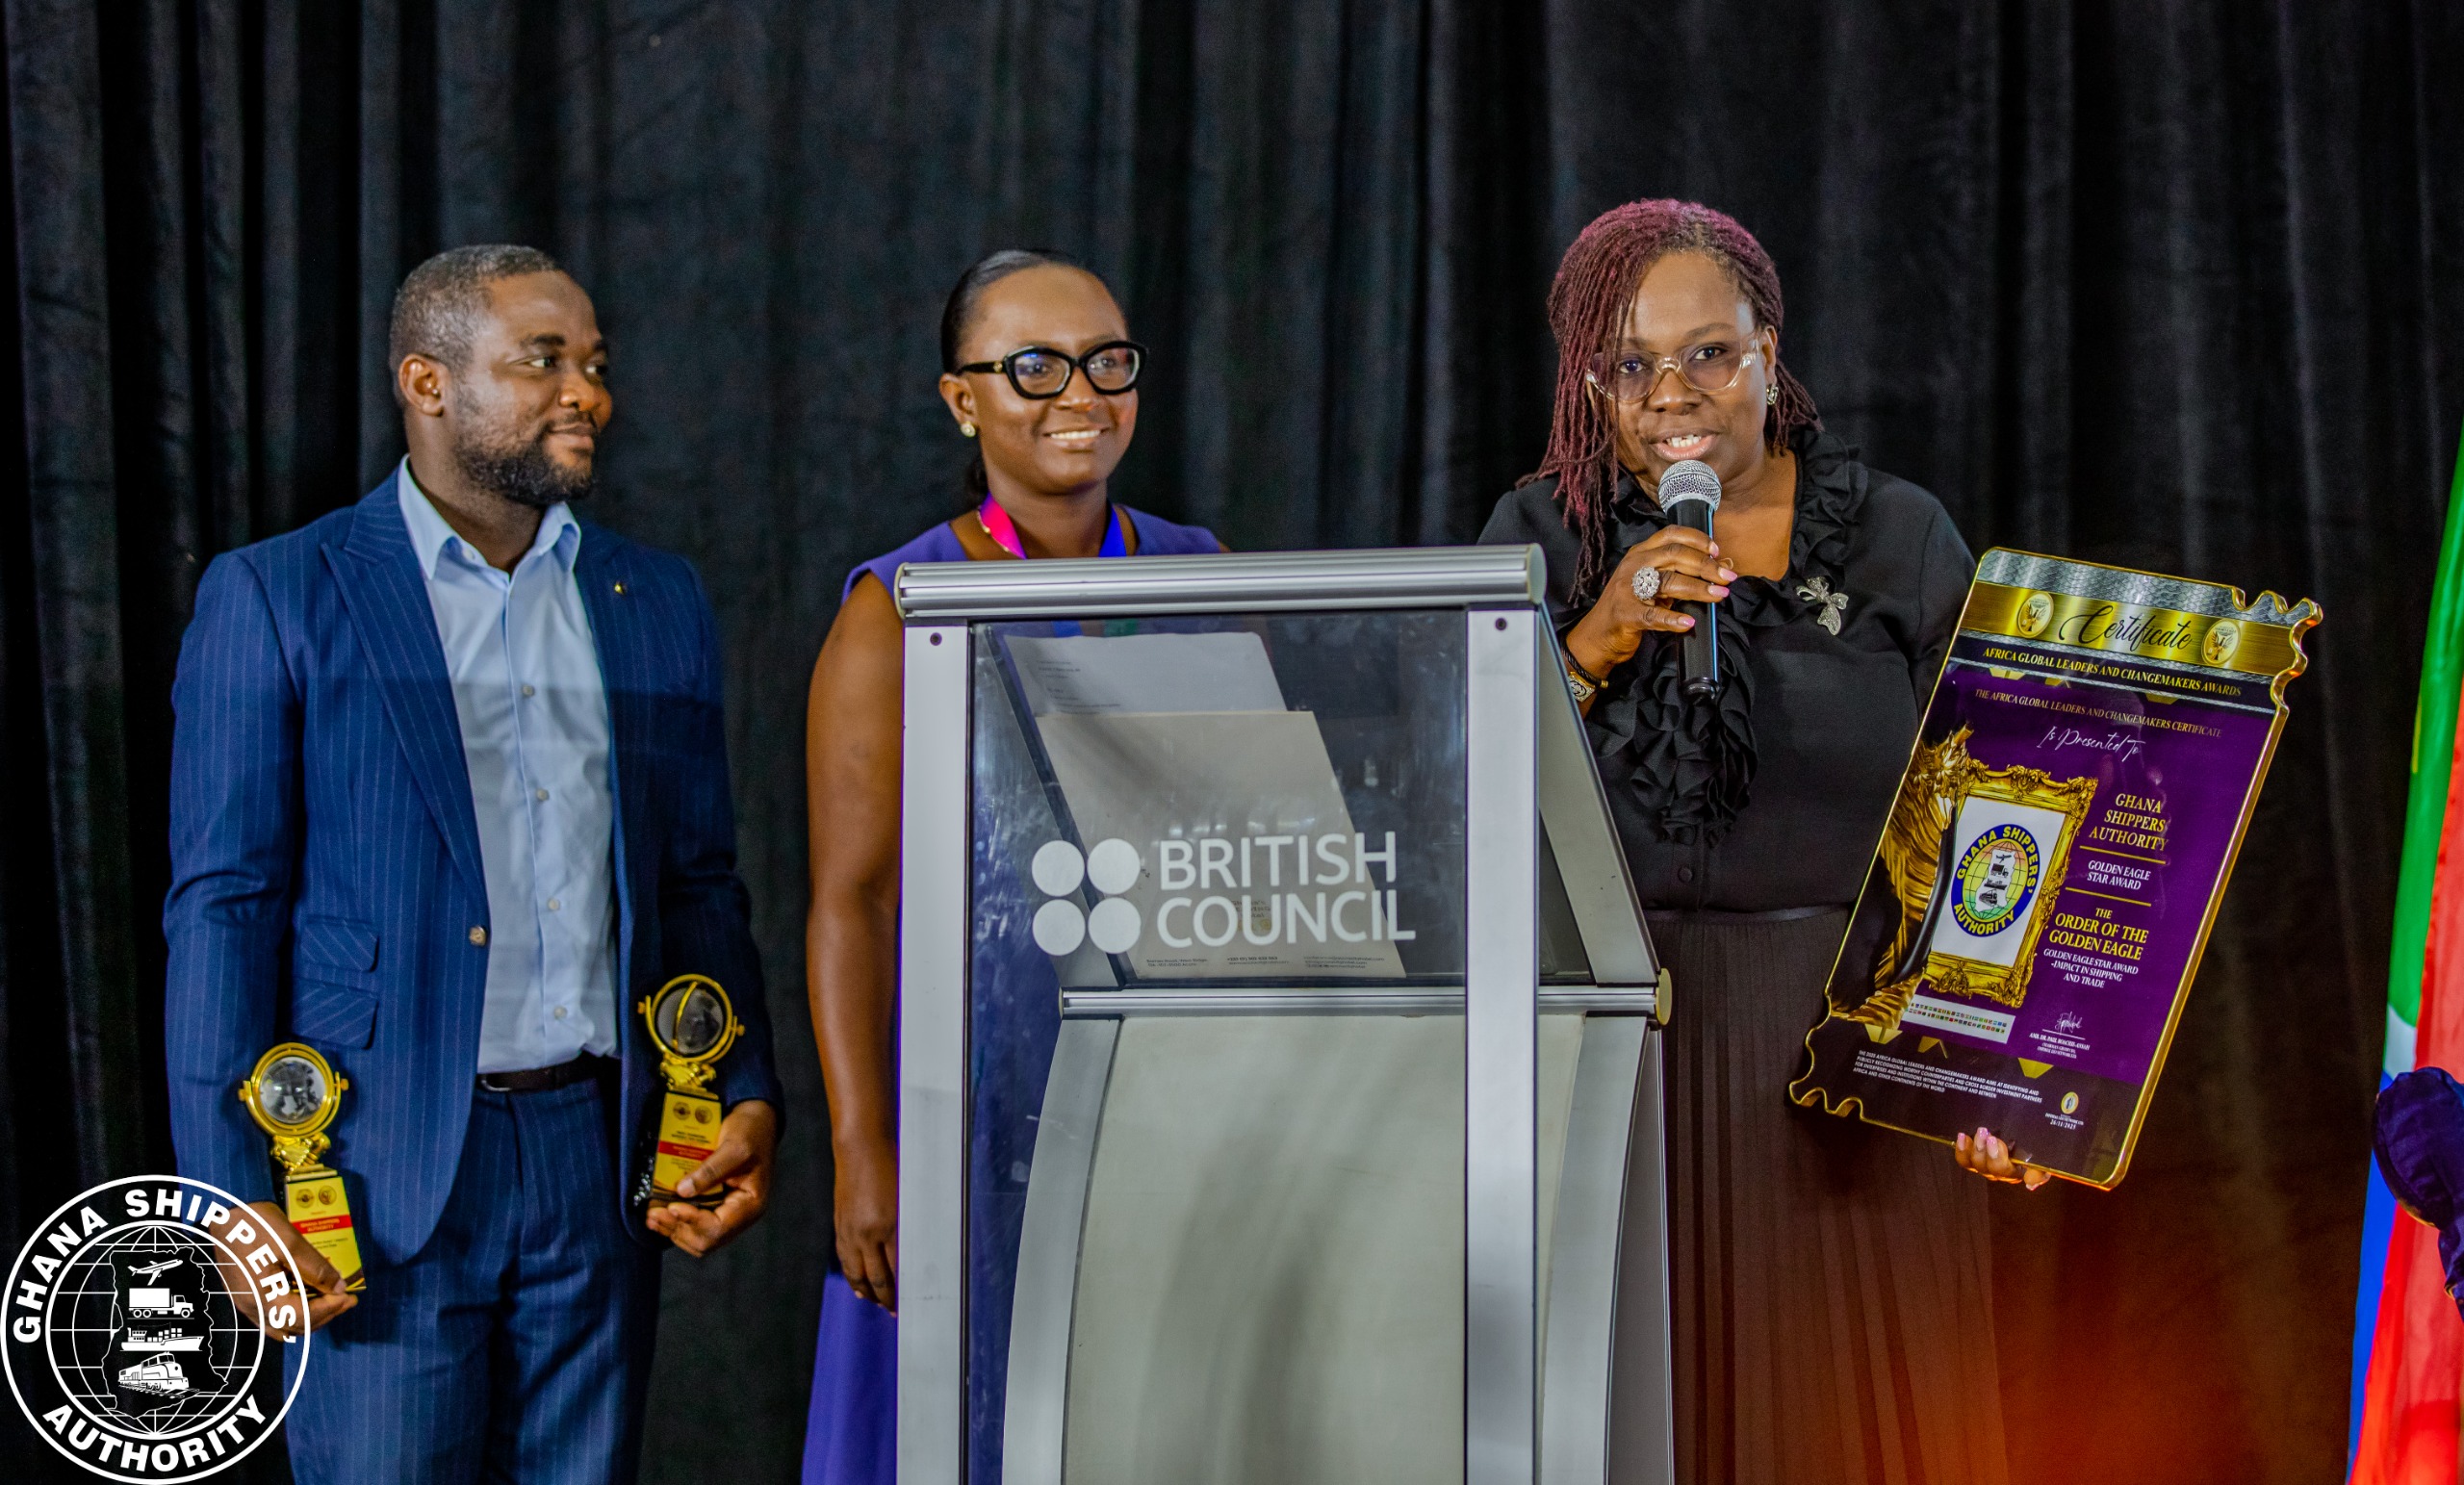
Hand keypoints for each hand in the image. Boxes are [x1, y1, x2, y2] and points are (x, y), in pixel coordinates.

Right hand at [209, 1201, 358, 1334]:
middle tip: (347, 1298)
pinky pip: (274, 1315)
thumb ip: (315, 1268)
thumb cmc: (254, 1225)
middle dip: (325, 1314)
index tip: (349, 1296)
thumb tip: (339, 1288)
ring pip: (284, 1325)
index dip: (329, 1309)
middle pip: (294, 1326)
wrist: (223, 1215)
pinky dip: (296, 1311)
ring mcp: (247, 1303)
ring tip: (332, 1298)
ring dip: (311, 1316)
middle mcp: (252, 1308)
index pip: (302, 1317)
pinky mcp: (247, 1295)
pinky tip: (310, 1295)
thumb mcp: (290, 1243)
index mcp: (261, 1298)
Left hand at [645, 1098, 777, 1256]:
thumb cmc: (751, 1132)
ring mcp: (727, 1213)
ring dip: (673, 1229)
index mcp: (750, 1205)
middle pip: (706, 1241)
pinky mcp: (715, 1206)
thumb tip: (682, 1191)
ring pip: (697, 1238)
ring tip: (652, 1216)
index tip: (673, 1206)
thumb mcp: (734, 1148)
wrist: (756, 1119)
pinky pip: (694, 1224)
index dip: (693, 1221)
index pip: (719, 1228)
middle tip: (654, 1214)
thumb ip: (710, 1171)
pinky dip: (675, 1222)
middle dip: (678, 1229)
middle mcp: (739, 1216)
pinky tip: (659, 1211)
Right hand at [832, 1133, 898, 1312]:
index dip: (903, 1291)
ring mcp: (850, 1232)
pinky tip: (859, 1287)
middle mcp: (866, 1234)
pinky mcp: (840, 1227)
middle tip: (896, 1312)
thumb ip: (909, 1229)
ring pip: (857, 1274)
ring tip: (878, 1304)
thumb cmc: (893, 1168)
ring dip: (868, 1293)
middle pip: (877, 1279)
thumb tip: (915, 1255)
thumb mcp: (908, 1199)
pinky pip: (846, 1260)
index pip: (898, 1271)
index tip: (911, 1304)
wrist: (861, 1149)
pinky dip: (852, 1277)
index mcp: (888, 1226)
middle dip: (887, 1299)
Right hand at [1563, 526, 1737, 680]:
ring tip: (1719, 595)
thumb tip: (1724, 564)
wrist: (1599, 635)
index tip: (1717, 551)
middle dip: (1705, 565)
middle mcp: (1634, 565)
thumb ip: (1685, 573)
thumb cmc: (1632, 606)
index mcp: (1641, 553)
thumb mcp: (1657, 584)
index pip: (1671, 535)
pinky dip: (1672, 619)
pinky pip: (1652, 614)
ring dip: (1697, 588)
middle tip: (1727, 577)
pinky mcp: (1626, 614)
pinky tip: (1688, 622)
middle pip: (1674, 555)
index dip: (1697, 539)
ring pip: (1667, 582)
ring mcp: (1627, 589)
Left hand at [1954, 1126, 2050, 1189]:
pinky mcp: (1974, 1157)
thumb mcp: (2045, 1160)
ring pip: (1976, 1163)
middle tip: (1989, 1135)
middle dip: (1988, 1151)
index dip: (1998, 1159)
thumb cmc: (2038, 1148)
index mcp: (2017, 1172)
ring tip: (1980, 1132)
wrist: (2028, 1135)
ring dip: (1976, 1148)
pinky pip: (1965, 1159)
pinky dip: (1962, 1149)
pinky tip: (1962, 1136)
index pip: (2006, 1171)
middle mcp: (2000, 1171)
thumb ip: (2040, 1172)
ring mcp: (1985, 1165)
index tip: (1995, 1141)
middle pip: (1990, 1168)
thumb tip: (2029, 1183)